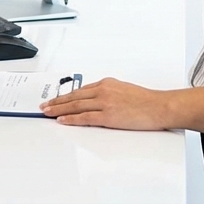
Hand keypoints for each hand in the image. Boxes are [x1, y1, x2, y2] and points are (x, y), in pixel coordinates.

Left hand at [39, 77, 177, 129]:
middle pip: (74, 97)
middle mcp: (103, 91)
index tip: (56, 99)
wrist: (158, 106)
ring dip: (59, 109)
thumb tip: (96, 101)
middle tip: (44, 106)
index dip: (66, 96)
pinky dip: (71, 119)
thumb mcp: (124, 90)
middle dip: (57, 101)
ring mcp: (104, 103)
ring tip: (48, 112)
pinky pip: (84, 117)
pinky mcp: (108, 116)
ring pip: (75, 106)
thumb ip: (108, 93)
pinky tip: (62, 120)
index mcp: (106, 83)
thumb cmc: (145, 101)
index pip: (80, 90)